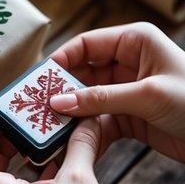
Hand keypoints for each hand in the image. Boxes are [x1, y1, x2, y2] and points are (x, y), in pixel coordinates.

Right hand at [48, 22, 184, 163]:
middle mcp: (129, 63)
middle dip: (62, 91)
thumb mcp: (147, 95)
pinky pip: (101, 121)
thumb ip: (101, 98)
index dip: (61, 61)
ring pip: (89, 100)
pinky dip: (88, 131)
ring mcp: (129, 92)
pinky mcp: (132, 117)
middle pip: (83, 74)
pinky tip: (73, 142)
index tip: (38, 80)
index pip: (86, 45)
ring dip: (73, 114)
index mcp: (134, 42)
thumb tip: (58, 101)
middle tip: (37, 107)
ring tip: (49, 128)